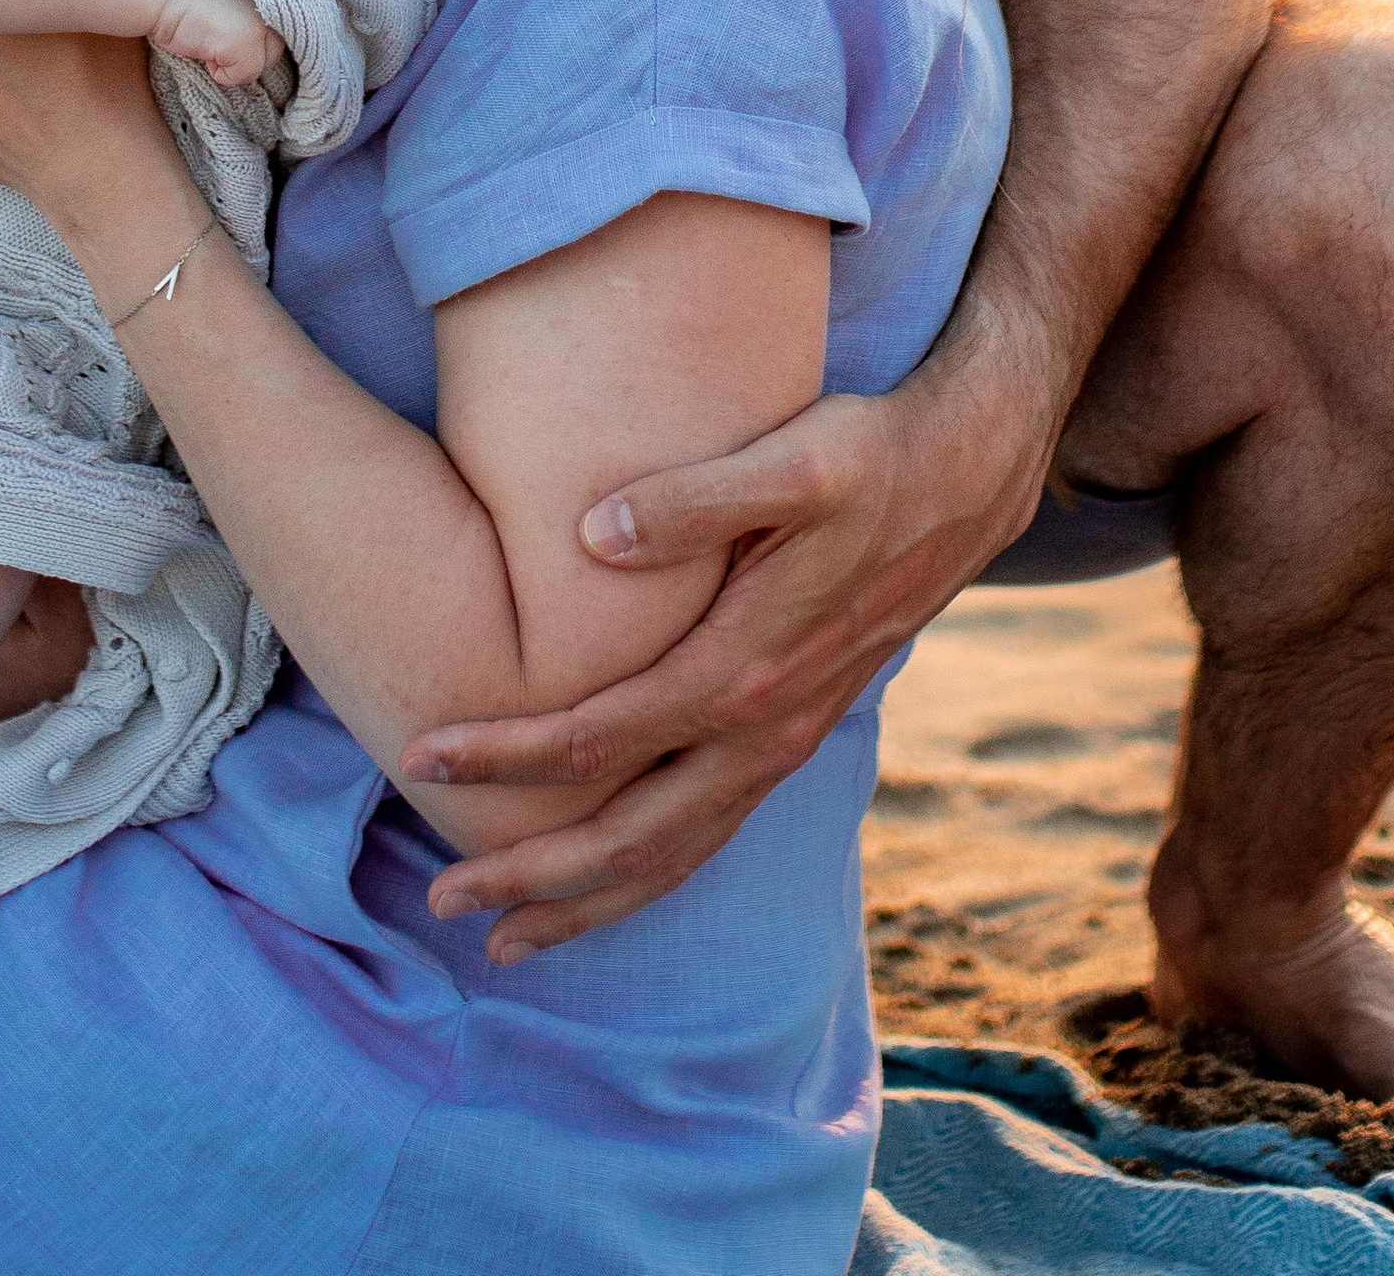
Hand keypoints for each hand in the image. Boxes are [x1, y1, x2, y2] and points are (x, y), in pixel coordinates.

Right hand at [146, 0, 284, 88]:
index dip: (267, 29)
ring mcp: (264, 19)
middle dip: (256, 44)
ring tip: (213, 36)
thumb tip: (268, 34)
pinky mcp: (247, 40)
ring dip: (243, 57)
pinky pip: (244, 74)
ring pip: (267, 60)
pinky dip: (224, 72)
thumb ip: (262, 2)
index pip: (295, 19)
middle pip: (281, 41)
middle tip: (224, 31)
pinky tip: (204, 48)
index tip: (245, 28)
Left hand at [404, 373, 1044, 957]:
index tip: (425, 754)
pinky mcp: (796, 733)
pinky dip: (650, 875)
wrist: (968, 474)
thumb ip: (696, 498)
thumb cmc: (867, 455)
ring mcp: (785, 742)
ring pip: (676, 854)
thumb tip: (593, 533)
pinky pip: (711, 833)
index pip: (601, 734)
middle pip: (633, 834)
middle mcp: (766, 728)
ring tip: (508, 938)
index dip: (509, 752)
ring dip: (589, 901)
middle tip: (443, 897)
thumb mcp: (794, 458)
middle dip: (535, 875)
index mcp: (748, 666)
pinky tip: (608, 888)